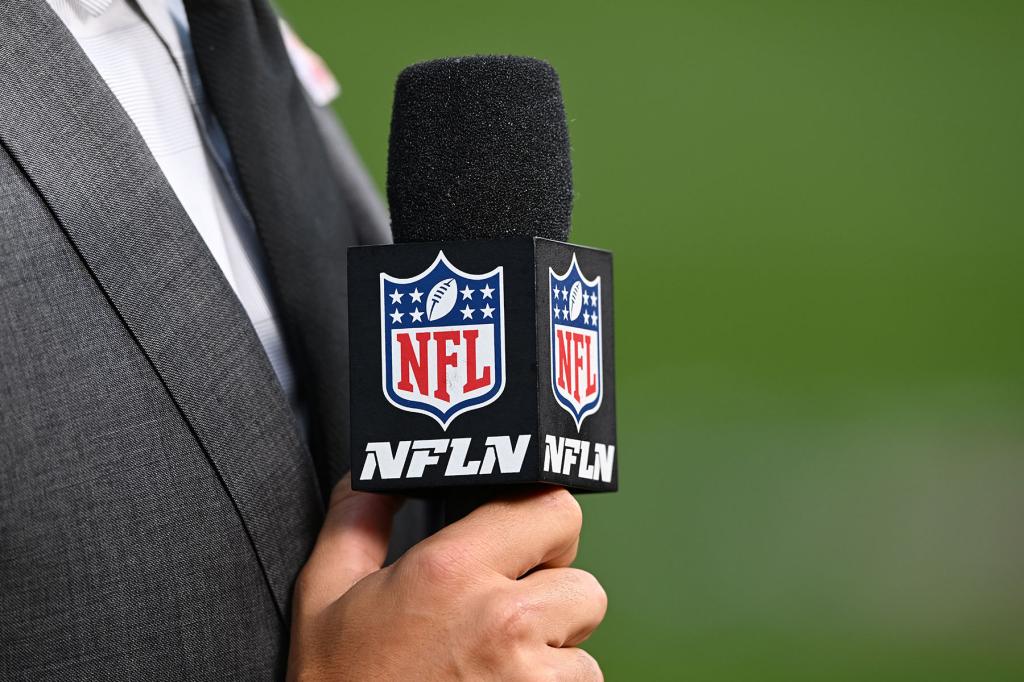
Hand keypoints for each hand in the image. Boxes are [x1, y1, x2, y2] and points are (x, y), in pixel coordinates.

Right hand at [286, 475, 605, 680]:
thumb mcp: (326, 595)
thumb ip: (356, 519)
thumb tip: (375, 477)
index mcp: (452, 570)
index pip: (554, 508)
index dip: (546, 523)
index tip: (530, 542)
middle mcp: (504, 619)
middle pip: (585, 586)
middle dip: (555, 599)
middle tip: (510, 616)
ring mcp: (530, 679)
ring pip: (586, 652)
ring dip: (555, 658)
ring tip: (499, 668)